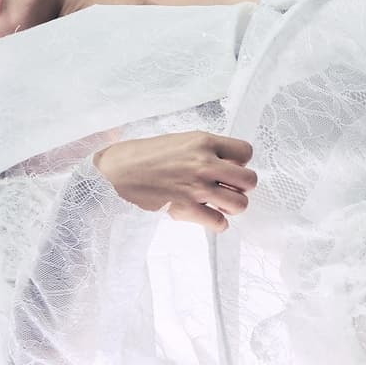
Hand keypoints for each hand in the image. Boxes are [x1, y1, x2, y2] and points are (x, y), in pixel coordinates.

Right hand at [94, 130, 257, 230]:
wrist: (115, 172)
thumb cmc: (143, 155)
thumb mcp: (179, 141)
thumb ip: (204, 150)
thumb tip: (226, 164)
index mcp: (203, 141)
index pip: (246, 151)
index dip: (241, 162)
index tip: (230, 167)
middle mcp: (204, 163)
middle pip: (249, 180)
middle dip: (242, 187)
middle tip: (229, 188)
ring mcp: (197, 187)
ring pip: (240, 204)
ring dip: (232, 206)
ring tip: (220, 204)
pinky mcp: (187, 208)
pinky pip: (220, 222)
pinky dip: (218, 223)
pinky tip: (209, 217)